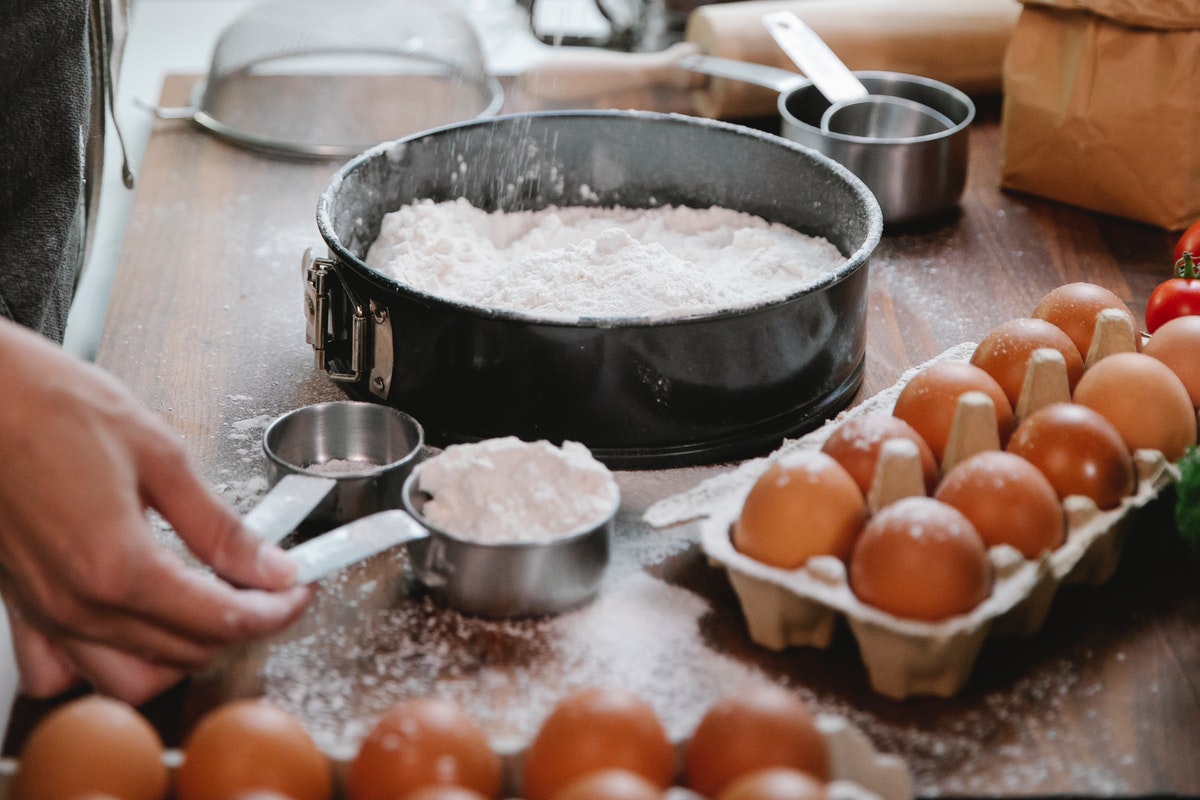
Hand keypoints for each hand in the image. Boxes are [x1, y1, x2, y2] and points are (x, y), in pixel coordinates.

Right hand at [0, 319, 312, 703]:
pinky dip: (109, 662)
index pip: (223, 620)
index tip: (301, 589)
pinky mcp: (21, 605)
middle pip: (186, 653)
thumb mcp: (158, 455)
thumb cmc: (48, 407)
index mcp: (118, 567)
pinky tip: (137, 626)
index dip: (278, 610)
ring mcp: (45, 612)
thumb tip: (269, 564)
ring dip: (182, 654)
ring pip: (130, 679)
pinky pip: (64, 670)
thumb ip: (218, 525)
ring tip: (214, 606)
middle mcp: (78, 604)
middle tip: (270, 587)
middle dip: (242, 626)